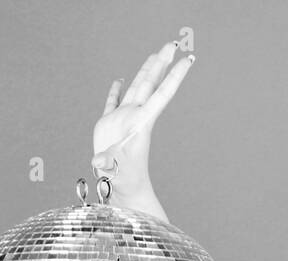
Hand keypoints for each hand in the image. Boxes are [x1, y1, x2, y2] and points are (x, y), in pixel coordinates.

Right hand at [92, 40, 194, 198]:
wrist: (122, 190)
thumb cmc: (124, 182)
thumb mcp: (116, 173)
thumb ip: (109, 165)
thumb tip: (99, 161)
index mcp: (142, 123)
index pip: (162, 94)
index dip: (174, 76)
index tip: (188, 60)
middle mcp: (135, 117)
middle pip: (150, 84)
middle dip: (160, 64)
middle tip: (172, 44)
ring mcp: (122, 120)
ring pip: (135, 88)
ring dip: (145, 71)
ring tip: (154, 54)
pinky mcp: (108, 126)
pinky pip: (112, 103)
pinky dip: (115, 90)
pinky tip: (120, 80)